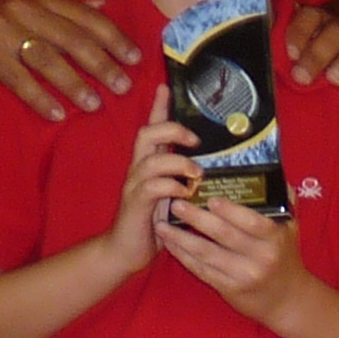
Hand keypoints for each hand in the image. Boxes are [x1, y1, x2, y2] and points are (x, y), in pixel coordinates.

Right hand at [0, 0, 134, 117]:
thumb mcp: (29, 8)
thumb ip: (67, 10)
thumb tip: (107, 5)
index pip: (86, 17)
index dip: (113, 37)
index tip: (136, 58)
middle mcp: (25, 11)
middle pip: (72, 39)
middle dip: (101, 64)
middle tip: (123, 86)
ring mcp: (3, 32)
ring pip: (48, 59)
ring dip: (74, 84)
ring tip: (95, 104)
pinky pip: (18, 80)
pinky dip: (40, 98)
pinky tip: (57, 115)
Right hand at [109, 117, 199, 273]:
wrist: (124, 251)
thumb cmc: (153, 223)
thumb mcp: (172, 196)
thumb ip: (185, 180)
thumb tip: (214, 169)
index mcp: (148, 164)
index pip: (152, 128)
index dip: (158, 107)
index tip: (166, 87)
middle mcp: (138, 169)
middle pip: (147, 134)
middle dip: (172, 130)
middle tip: (195, 140)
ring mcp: (134, 186)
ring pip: (151, 160)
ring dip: (178, 162)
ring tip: (197, 173)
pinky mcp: (135, 205)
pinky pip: (151, 187)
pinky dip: (171, 186)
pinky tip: (184, 193)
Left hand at [156, 189, 311, 322]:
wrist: (287, 299)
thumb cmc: (285, 257)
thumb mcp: (291, 229)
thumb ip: (283, 201)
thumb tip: (271, 171)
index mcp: (275, 238)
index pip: (251, 221)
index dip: (230, 210)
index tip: (209, 198)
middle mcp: (260, 257)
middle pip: (224, 235)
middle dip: (197, 218)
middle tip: (176, 204)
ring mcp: (243, 274)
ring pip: (207, 253)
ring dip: (181, 238)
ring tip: (162, 224)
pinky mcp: (229, 289)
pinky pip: (202, 270)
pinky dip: (184, 256)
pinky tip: (171, 244)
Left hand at [282, 0, 338, 91]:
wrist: (331, 69)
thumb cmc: (303, 62)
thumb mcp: (287, 54)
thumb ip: (275, 52)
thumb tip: (256, 66)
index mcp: (316, 20)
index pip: (310, 17)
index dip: (300, 32)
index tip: (289, 53)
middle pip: (336, 31)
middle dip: (318, 54)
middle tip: (303, 77)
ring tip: (335, 80)